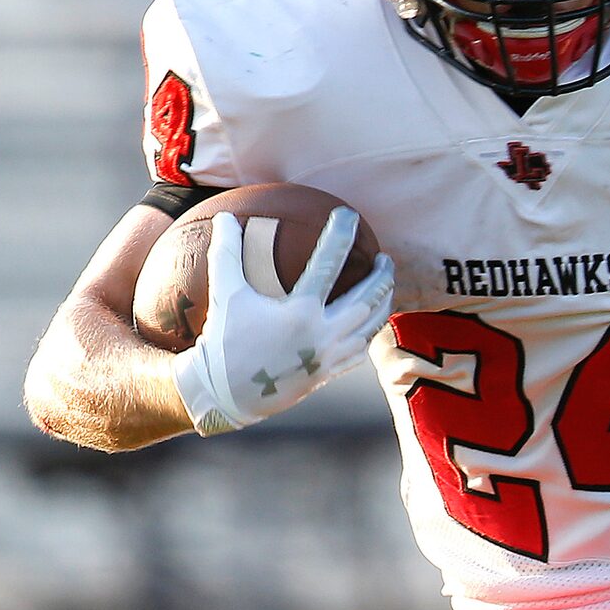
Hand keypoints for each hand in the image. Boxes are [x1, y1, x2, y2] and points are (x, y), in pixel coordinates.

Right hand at [173, 208, 395, 434]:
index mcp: (300, 313)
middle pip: (368, 298)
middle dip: (382, 275)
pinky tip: (371, 316)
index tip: (349, 215)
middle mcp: (324, 335)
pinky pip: (363, 347)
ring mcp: (332, 356)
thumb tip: (225, 217)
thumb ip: (226, 253)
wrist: (229, 393)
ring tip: (386, 283)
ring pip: (372, 324)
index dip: (340, 236)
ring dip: (384, 300)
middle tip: (384, 256)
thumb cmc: (224, 341)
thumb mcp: (224, 294)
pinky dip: (372, 327)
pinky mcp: (333, 372)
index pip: (328, 265)